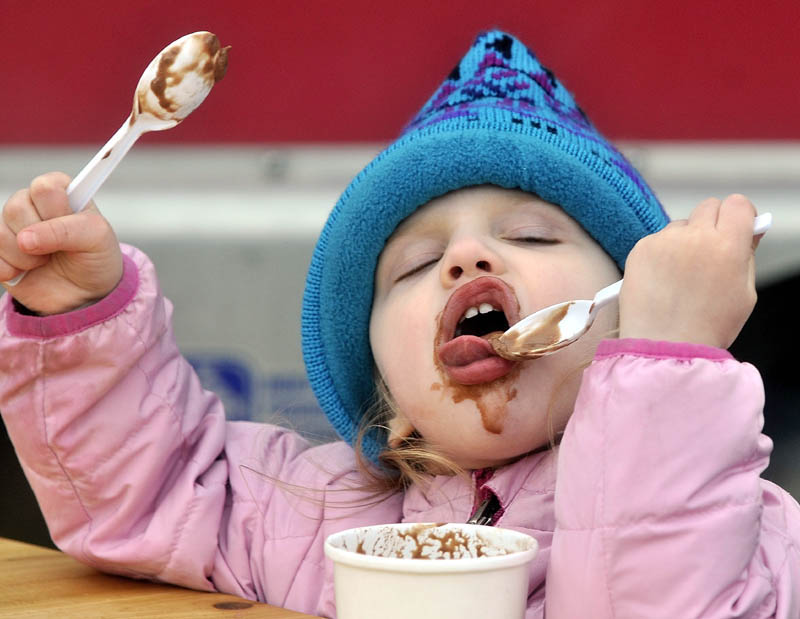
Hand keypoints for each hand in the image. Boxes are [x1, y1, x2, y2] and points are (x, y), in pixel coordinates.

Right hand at [0, 172, 122, 315]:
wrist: (86, 294)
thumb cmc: (96, 257)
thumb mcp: (97, 238)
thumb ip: (66, 231)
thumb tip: (25, 238)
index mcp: (60, 193)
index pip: (45, 186)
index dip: (55, 210)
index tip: (70, 224)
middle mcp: (32, 205)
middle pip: (16, 207)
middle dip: (41, 236)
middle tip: (59, 248)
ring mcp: (12, 228)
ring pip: (0, 233)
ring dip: (26, 257)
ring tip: (45, 261)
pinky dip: (9, 270)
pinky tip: (25, 273)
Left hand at [619, 194, 760, 348]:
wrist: (664, 346)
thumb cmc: (707, 326)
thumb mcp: (744, 294)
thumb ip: (746, 256)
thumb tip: (749, 231)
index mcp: (727, 245)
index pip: (737, 204)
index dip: (739, 216)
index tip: (737, 227)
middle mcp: (695, 237)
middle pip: (708, 207)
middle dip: (712, 224)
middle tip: (709, 252)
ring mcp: (664, 241)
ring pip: (681, 225)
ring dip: (684, 240)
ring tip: (681, 276)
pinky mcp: (640, 248)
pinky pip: (657, 240)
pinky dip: (661, 253)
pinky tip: (662, 280)